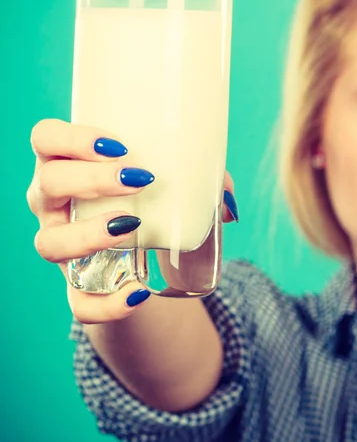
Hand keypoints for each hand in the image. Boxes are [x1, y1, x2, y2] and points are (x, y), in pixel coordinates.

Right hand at [26, 119, 236, 323]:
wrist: (133, 259)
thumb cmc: (144, 203)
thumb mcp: (164, 184)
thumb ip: (198, 182)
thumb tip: (226, 200)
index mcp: (68, 167)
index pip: (45, 139)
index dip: (70, 138)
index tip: (116, 145)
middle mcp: (52, 205)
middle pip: (47, 185)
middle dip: (89, 179)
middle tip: (136, 179)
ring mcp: (59, 246)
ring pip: (49, 243)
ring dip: (88, 233)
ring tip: (132, 227)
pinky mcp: (76, 286)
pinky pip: (77, 303)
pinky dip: (105, 303)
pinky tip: (137, 293)